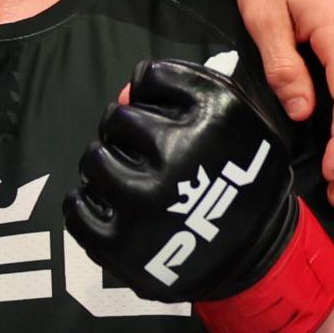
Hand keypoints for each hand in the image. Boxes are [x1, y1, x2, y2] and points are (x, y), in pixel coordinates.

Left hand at [68, 56, 333, 332]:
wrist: (257, 256)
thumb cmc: (245, 182)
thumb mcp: (241, 124)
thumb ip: (190, 93)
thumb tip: (126, 91)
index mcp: (213, 116)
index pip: (153, 76)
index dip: (151, 91)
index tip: (159, 110)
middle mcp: (177, 153)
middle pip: (118, 117)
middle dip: (126, 129)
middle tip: (140, 150)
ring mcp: (144, 199)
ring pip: (94, 158)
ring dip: (105, 162)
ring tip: (125, 175)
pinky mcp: (120, 241)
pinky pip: (77, 208)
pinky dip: (84, 201)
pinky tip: (104, 201)